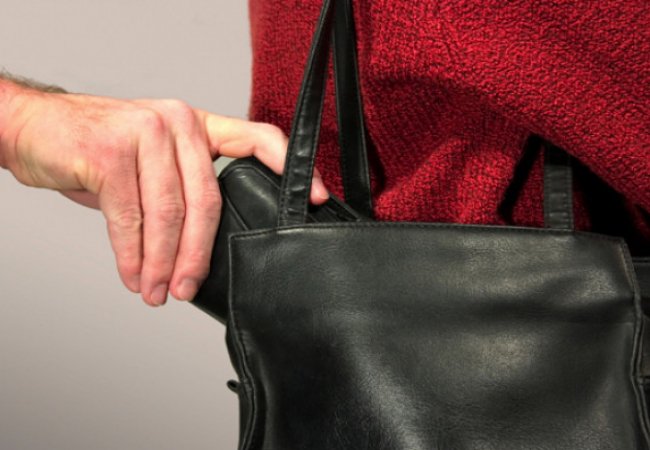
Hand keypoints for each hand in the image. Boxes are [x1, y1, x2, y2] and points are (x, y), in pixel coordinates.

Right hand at [0, 87, 329, 306]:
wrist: (37, 130)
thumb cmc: (99, 152)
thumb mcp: (152, 164)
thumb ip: (182, 191)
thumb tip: (207, 246)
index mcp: (197, 126)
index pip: (257, 138)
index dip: (291, 168)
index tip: (315, 199)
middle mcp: (178, 123)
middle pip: (208, 200)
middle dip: (199, 254)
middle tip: (187, 287)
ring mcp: (145, 131)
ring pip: (169, 214)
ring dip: (161, 263)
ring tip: (156, 291)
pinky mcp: (111, 150)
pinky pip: (130, 218)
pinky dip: (131, 257)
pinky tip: (133, 277)